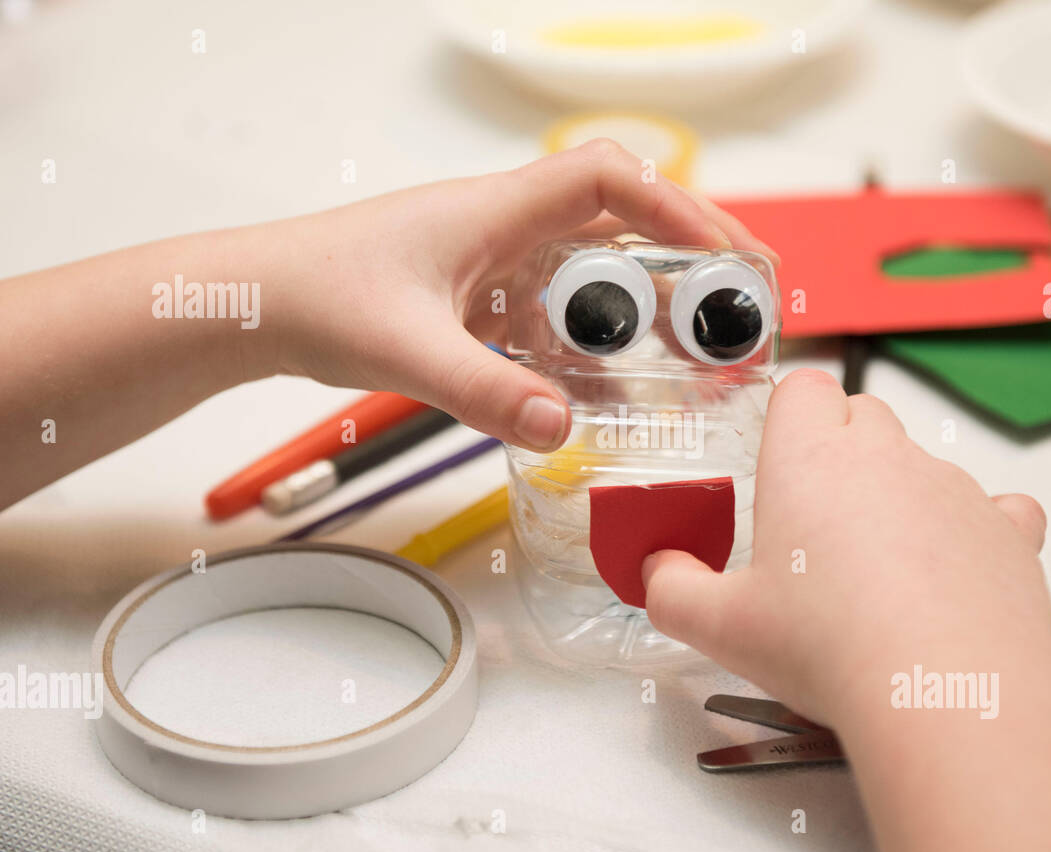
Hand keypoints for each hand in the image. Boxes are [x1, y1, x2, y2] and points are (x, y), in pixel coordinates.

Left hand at [258, 139, 777, 451]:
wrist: (263, 303)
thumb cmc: (318, 296)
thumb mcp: (406, 349)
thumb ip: (482, 390)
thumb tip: (560, 427)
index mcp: (496, 212)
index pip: (607, 180)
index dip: (676, 206)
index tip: (722, 253)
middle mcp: (506, 228)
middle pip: (623, 218)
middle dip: (690, 252)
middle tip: (741, 298)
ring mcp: (497, 263)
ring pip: (597, 265)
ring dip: (650, 299)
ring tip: (699, 345)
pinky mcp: (485, 299)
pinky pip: (561, 309)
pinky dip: (597, 339)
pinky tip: (612, 383)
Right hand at [643, 368, 1050, 726]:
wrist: (943, 691)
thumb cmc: (831, 647)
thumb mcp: (721, 627)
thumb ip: (674, 591)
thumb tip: (659, 573)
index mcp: (811, 460)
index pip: (806, 389)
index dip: (793, 418)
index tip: (783, 461)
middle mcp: (887, 458)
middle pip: (866, 414)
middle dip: (843, 451)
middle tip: (819, 523)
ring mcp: (954, 490)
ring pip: (924, 463)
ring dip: (903, 497)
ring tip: (879, 572)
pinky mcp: (1008, 532)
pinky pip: (998, 508)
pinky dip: (977, 529)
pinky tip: (952, 573)